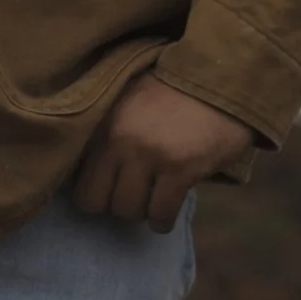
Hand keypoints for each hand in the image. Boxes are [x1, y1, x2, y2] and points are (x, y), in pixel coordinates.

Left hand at [73, 75, 255, 233]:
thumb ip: (107, 134)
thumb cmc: (175, 93)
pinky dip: (162, 222)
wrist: (222, 78)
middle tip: (134, 198)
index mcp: (104, 124)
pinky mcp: (179, 168)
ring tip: (154, 201)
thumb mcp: (128, 103)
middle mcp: (120, 140)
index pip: (77, 182)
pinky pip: (160, 213)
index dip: (94, 193)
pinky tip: (165, 217)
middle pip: (96, 203)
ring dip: (141, 212)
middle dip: (114, 206)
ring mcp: (149, 155)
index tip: (110, 192)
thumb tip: (90, 174)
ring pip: (128, 211)